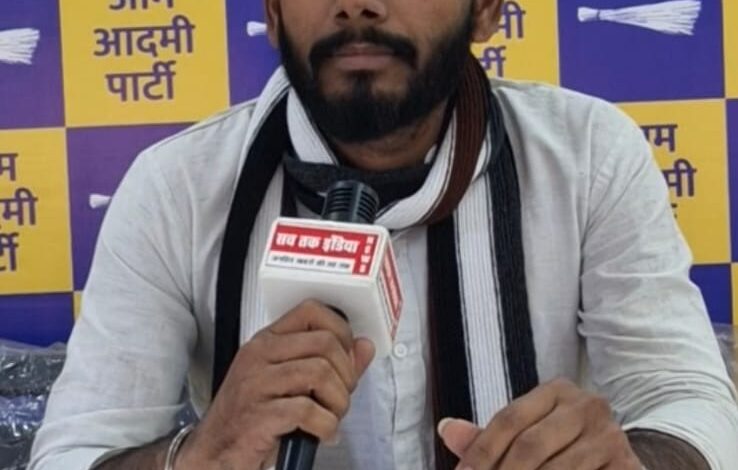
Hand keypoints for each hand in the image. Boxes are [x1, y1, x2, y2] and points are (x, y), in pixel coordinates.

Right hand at [178, 300, 374, 469]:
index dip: (341, 331)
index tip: (347, 357)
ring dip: (339, 401)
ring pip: (321, 373)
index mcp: (267, 341)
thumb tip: (365, 346)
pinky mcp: (258, 416)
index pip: (311, 311)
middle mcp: (259, 355)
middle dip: (346, 374)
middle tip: (341, 397)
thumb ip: (331, 362)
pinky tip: (322, 433)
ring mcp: (256, 384)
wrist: (215, 453)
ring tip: (332, 416)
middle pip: (325, 343)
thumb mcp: (291, 382)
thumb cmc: (253, 417)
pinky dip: (326, 425)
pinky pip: (308, 410)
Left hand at [438, 378, 641, 469]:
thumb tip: (446, 428)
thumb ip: (488, 437)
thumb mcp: (527, 433)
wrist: (621, 460)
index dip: (481, 451)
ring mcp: (610, 436)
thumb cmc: (563, 446)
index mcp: (557, 391)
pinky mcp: (627, 465)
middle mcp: (586, 406)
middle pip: (530, 445)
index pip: (509, 418)